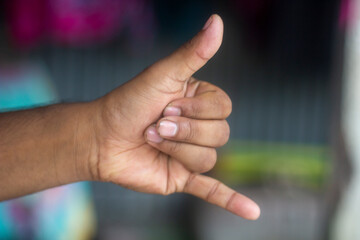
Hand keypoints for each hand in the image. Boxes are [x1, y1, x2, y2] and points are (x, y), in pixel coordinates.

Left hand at [90, 14, 259, 219]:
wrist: (101, 136)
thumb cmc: (129, 102)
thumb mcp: (162, 74)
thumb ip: (193, 52)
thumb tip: (217, 21)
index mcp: (200, 104)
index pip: (223, 108)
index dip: (197, 109)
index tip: (167, 103)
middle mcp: (200, 129)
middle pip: (220, 134)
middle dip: (184, 131)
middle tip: (157, 124)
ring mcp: (192, 155)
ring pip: (209, 158)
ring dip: (177, 149)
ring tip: (153, 140)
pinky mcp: (182, 178)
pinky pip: (212, 190)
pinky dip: (231, 201)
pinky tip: (252, 213)